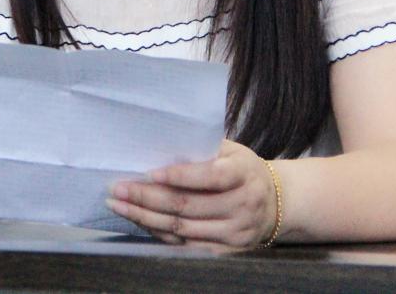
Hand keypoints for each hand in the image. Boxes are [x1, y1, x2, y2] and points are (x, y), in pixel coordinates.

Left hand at [106, 140, 277, 247]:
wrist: (277, 203)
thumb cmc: (245, 170)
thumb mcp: (234, 151)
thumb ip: (205, 148)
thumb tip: (162, 144)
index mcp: (243, 174)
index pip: (208, 176)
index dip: (178, 176)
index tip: (148, 172)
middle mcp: (241, 205)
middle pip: (187, 205)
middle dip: (147, 198)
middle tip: (118, 189)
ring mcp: (234, 232)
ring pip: (182, 228)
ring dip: (146, 218)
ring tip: (119, 206)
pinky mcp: (226, 251)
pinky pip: (186, 246)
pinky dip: (160, 234)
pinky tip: (141, 222)